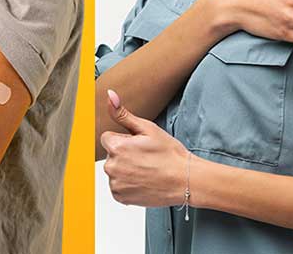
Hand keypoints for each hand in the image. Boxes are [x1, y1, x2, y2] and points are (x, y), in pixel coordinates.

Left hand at [102, 89, 196, 207]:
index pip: (108, 138)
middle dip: (124, 154)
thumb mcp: (148, 129)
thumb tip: (109, 96)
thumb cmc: (170, 154)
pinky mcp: (120, 197)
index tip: (139, 145)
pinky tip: (144, 180)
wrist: (185, 180)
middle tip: (146, 157)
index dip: (125, 139)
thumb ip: (123, 114)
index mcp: (116, 147)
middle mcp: (111, 167)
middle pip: (111, 155)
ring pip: (115, 171)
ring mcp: (115, 184)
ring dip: (126, 169)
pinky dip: (128, 184)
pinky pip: (119, 186)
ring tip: (147, 170)